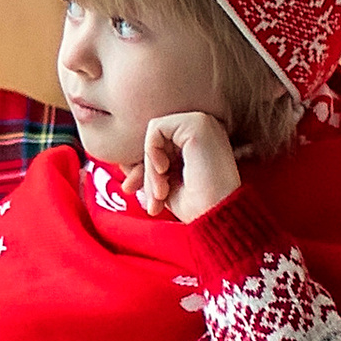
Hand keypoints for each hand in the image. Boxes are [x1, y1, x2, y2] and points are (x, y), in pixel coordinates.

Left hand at [140, 108, 239, 223]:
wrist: (217, 218)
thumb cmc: (198, 208)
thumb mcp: (166, 185)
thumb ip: (150, 169)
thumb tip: (123, 165)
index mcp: (202, 142)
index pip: (161, 144)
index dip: (144, 167)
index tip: (132, 189)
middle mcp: (206, 128)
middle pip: (156, 139)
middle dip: (145, 171)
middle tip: (152, 200)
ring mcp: (203, 123)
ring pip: (154, 134)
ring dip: (150, 167)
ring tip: (161, 193)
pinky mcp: (198, 123)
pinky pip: (156, 128)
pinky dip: (151, 152)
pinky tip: (164, 172)